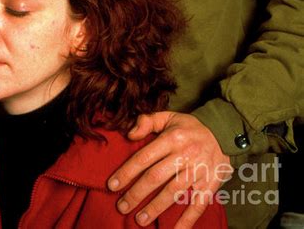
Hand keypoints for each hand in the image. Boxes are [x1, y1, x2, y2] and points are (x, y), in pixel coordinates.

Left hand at [108, 112, 232, 227]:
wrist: (224, 132)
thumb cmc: (190, 127)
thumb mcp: (169, 117)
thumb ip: (147, 121)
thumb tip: (129, 134)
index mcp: (172, 138)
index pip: (144, 157)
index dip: (127, 172)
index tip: (112, 185)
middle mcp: (184, 155)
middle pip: (156, 177)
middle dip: (136, 194)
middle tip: (122, 206)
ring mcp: (198, 171)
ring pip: (174, 192)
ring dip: (156, 208)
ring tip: (140, 219)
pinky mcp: (210, 184)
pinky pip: (198, 204)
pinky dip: (187, 219)